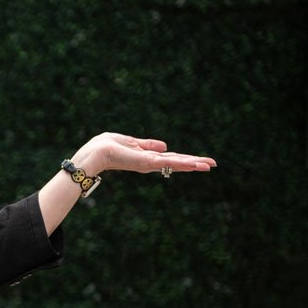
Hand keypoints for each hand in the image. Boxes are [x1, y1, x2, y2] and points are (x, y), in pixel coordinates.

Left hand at [73, 132, 215, 177]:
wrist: (94, 153)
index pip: (171, 158)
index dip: (186, 159)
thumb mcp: (131, 142)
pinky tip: (193, 164)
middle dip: (195, 163)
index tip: (201, 161)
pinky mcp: (146, 163)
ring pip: (175, 164)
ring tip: (209, 165)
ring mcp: (149, 164)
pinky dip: (181, 163)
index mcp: (147, 157)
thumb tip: (165, 145)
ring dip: (193, 164)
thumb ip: (147, 144)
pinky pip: (167, 162)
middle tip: (212, 164)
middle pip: (177, 162)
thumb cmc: (106, 147)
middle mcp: (150, 162)